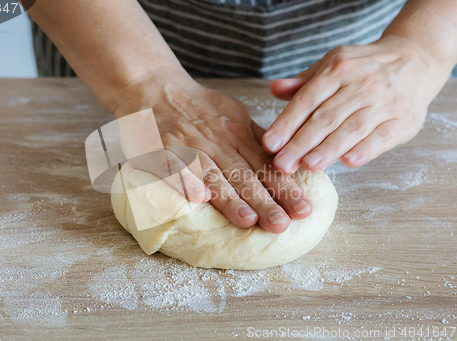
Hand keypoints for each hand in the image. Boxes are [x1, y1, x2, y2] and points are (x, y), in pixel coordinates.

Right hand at [115, 68, 312, 232]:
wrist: (154, 84)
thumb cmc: (198, 105)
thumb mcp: (234, 113)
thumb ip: (255, 139)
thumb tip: (284, 163)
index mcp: (238, 131)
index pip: (265, 163)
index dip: (285, 187)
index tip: (303, 210)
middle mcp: (217, 139)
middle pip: (243, 174)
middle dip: (264, 200)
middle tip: (281, 225)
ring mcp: (189, 144)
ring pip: (213, 174)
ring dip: (230, 198)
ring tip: (247, 220)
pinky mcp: (162, 149)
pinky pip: (175, 167)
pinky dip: (187, 182)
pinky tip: (198, 198)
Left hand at [262, 35, 445, 171]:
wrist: (415, 60)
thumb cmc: (362, 69)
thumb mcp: (332, 66)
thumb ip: (303, 83)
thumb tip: (274, 89)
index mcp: (339, 68)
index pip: (307, 99)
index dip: (287, 123)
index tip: (270, 144)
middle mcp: (361, 83)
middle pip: (326, 117)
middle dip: (301, 143)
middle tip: (282, 164)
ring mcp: (384, 102)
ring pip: (352, 128)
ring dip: (329, 149)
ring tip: (309, 165)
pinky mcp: (403, 120)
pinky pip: (381, 137)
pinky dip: (365, 150)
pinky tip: (348, 162)